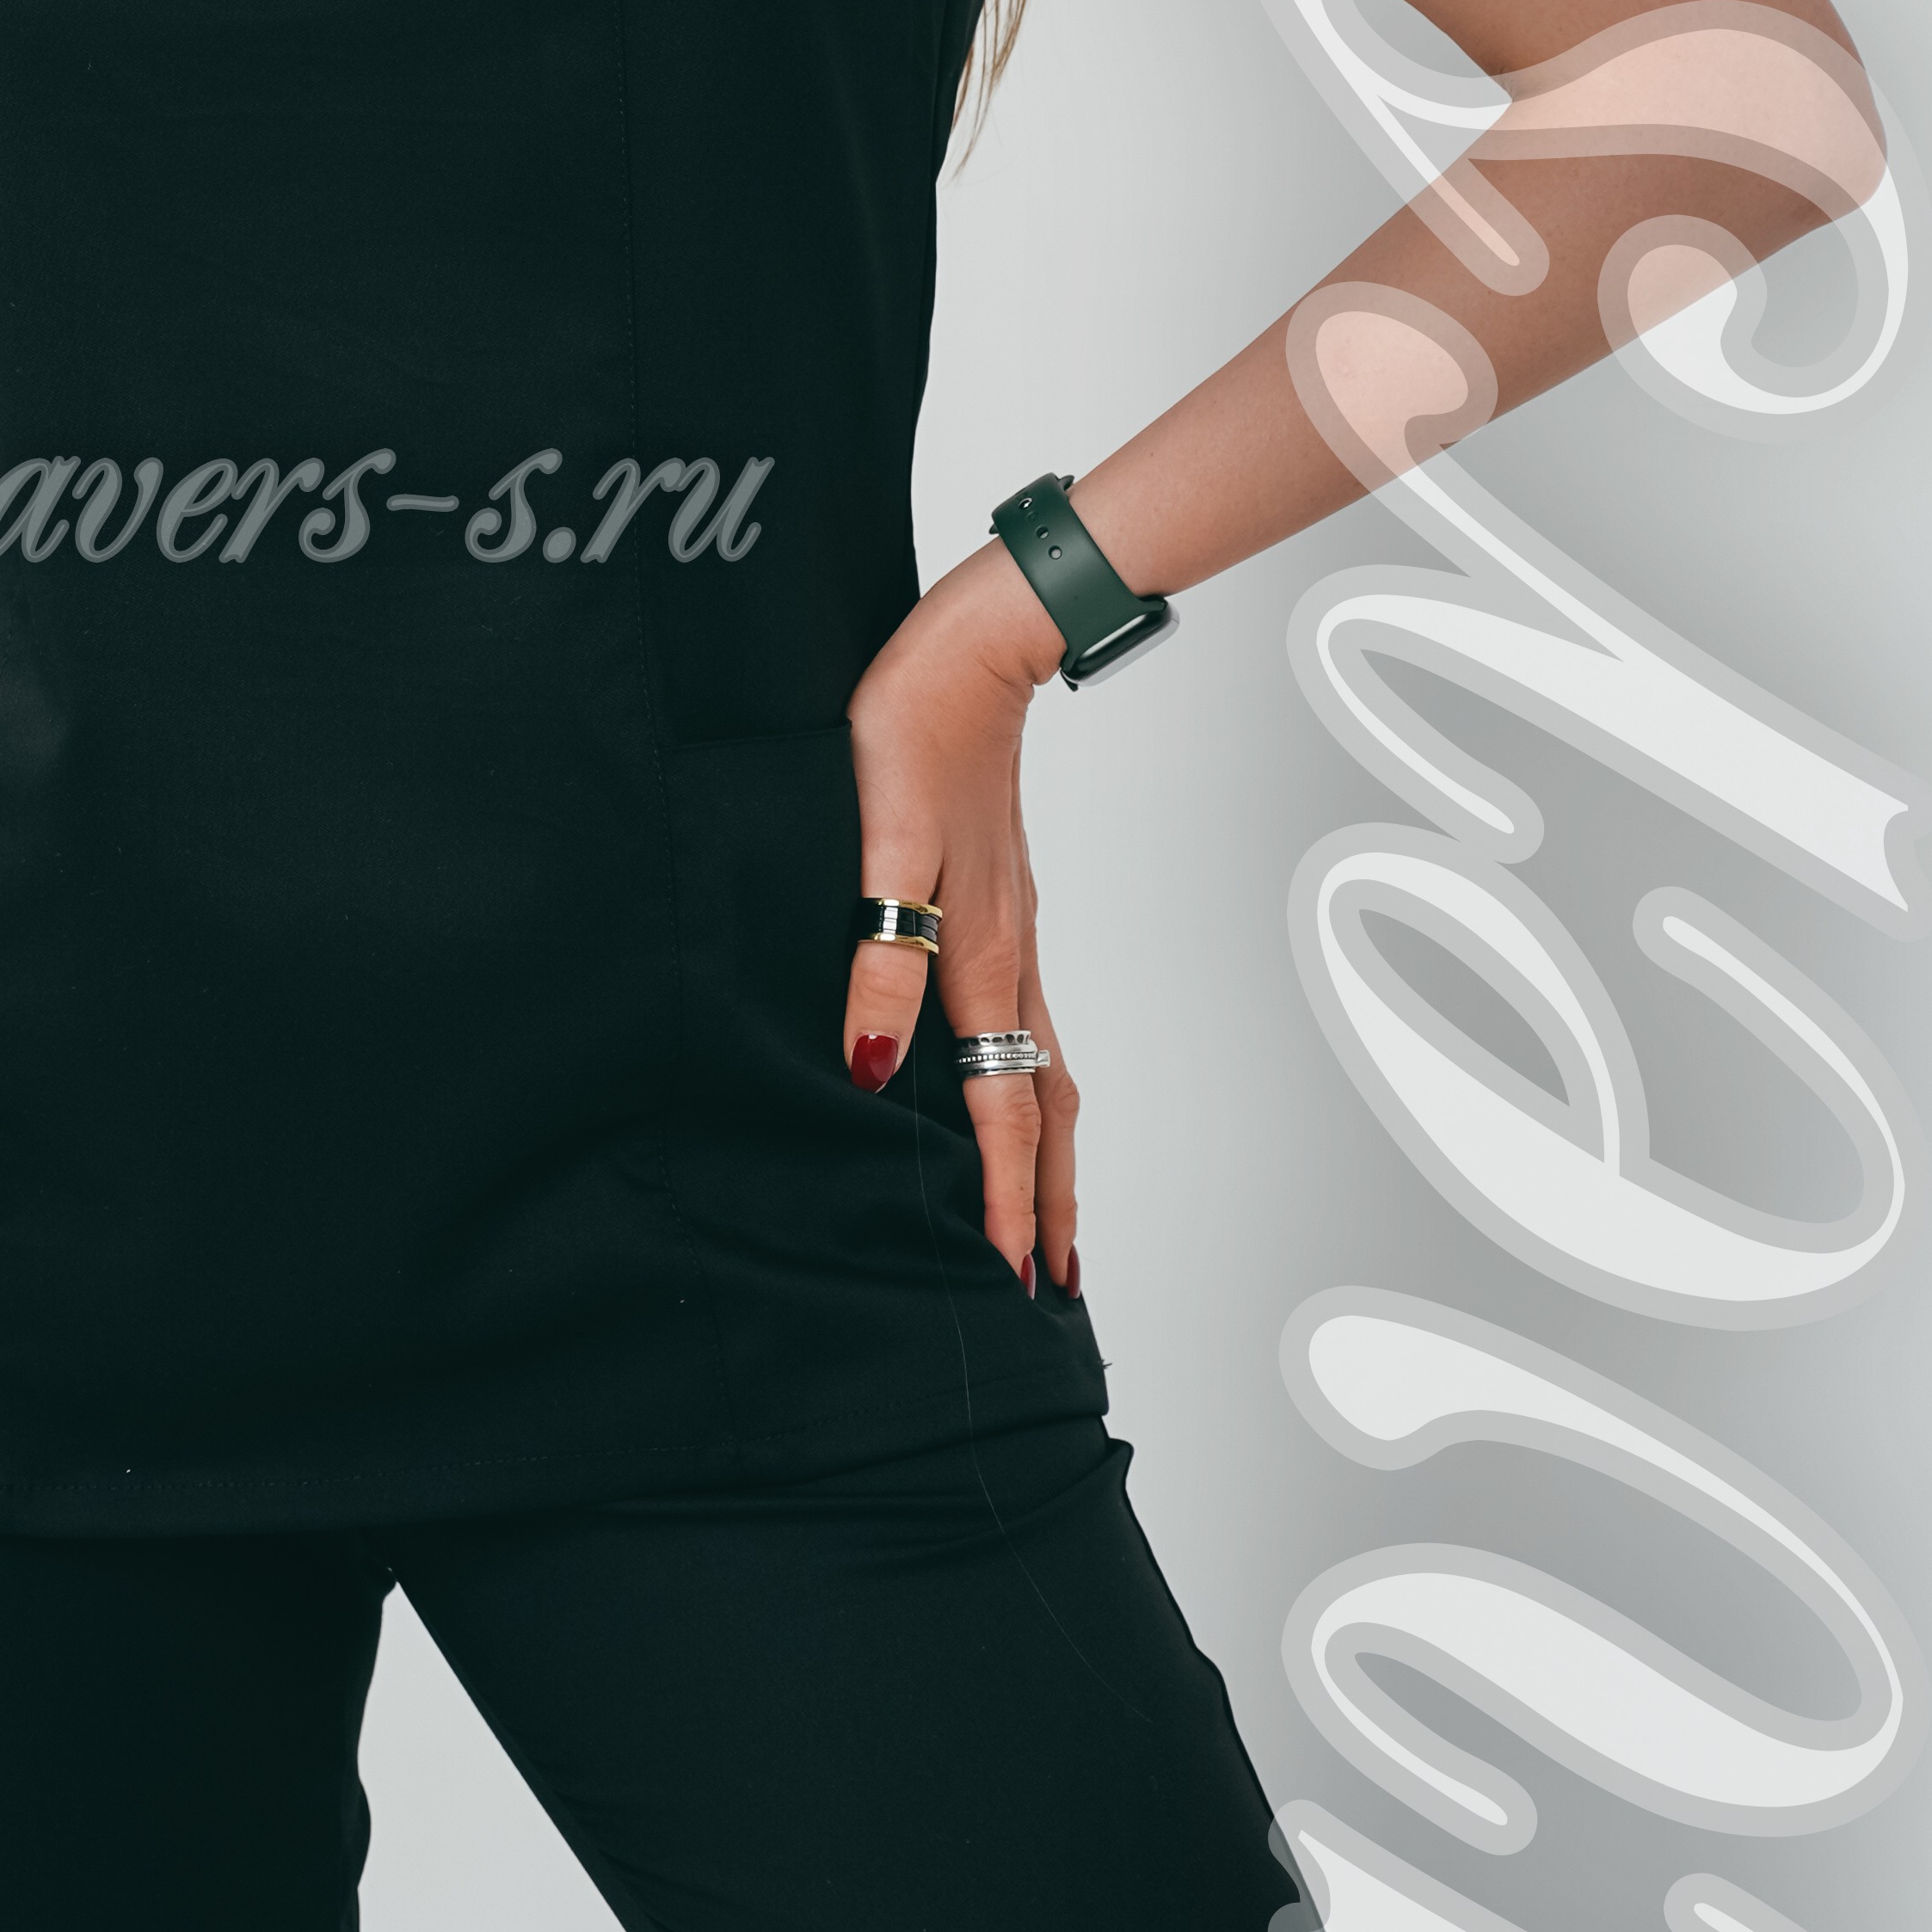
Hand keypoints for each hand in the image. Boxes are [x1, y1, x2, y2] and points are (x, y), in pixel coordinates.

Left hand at [841, 544, 1080, 1295]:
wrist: (971, 651)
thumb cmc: (908, 735)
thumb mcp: (875, 849)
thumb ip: (876, 963)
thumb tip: (875, 1074)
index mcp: (976, 955)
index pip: (1000, 1105)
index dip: (1003, 1195)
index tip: (1011, 1278)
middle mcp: (1007, 955)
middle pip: (1044, 1103)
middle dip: (1049, 1197)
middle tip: (1056, 1281)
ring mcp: (1013, 928)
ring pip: (1044, 1063)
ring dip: (1047, 1146)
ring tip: (1048, 1210)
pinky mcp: (1002, 898)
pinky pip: (1028, 1017)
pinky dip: (1034, 1079)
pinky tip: (1012, 1079)